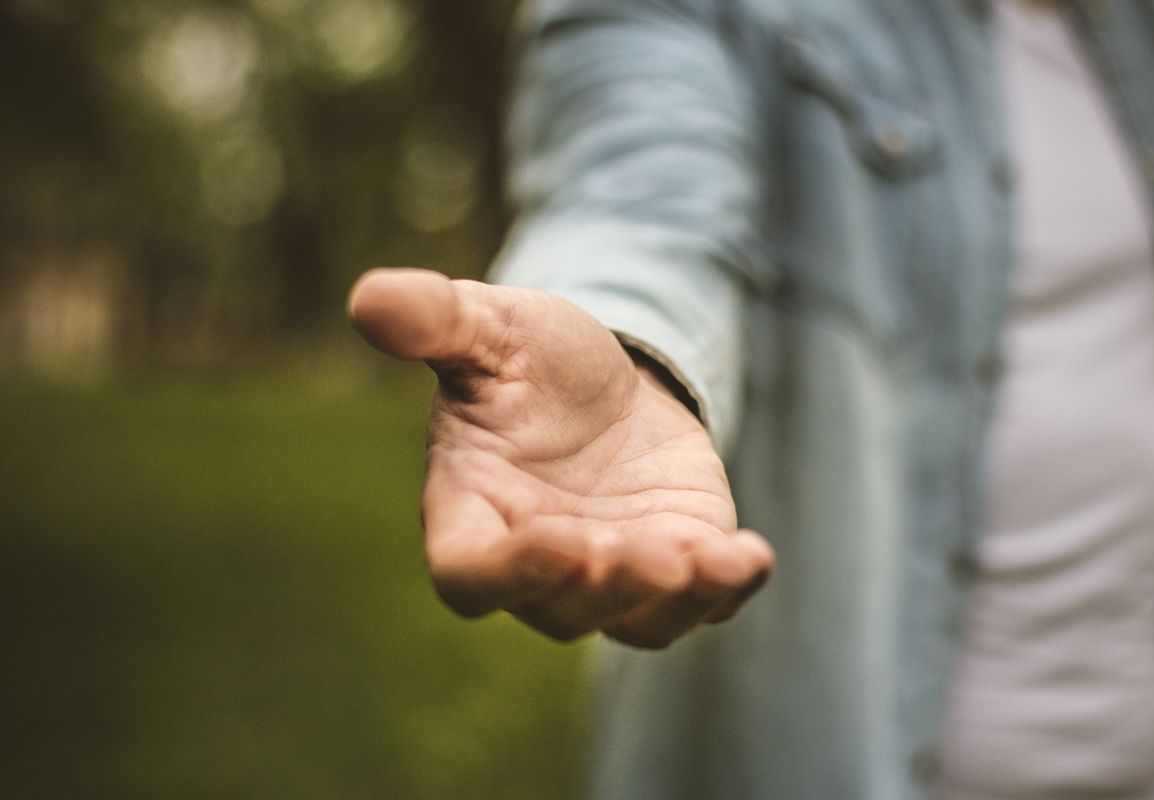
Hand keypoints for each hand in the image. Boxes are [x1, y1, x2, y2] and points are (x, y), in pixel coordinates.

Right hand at [348, 268, 773, 647]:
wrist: (610, 376)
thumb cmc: (529, 358)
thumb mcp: (489, 326)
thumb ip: (435, 321)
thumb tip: (367, 298)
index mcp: (474, 512)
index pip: (469, 575)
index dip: (506, 574)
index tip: (554, 539)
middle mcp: (539, 562)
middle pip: (562, 611)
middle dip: (605, 587)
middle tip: (643, 551)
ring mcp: (612, 571)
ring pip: (635, 622)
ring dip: (669, 602)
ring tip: (705, 560)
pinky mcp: (677, 561)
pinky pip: (702, 602)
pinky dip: (727, 588)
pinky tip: (750, 556)